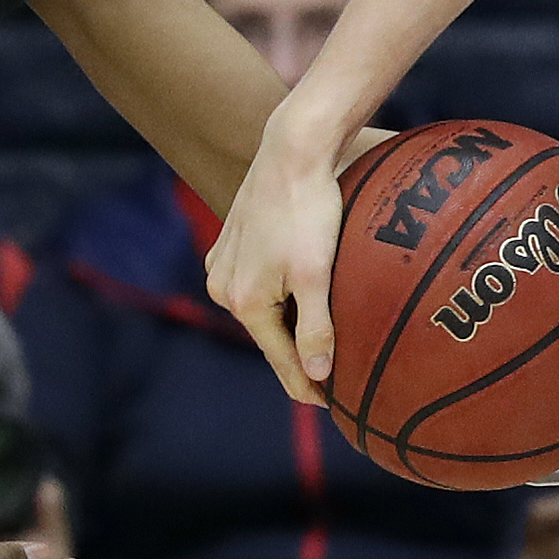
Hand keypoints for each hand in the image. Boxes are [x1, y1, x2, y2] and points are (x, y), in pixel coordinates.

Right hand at [207, 110, 354, 403]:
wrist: (292, 152)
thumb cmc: (308, 210)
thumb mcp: (317, 273)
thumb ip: (316, 328)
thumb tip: (318, 376)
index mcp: (245, 301)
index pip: (280, 359)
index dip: (307, 386)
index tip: (333, 406)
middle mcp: (224, 287)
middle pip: (270, 336)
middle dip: (298, 356)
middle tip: (334, 379)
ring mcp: (224, 265)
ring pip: (265, 309)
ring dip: (290, 325)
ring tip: (322, 343)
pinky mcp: (232, 244)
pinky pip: (259, 284)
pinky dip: (282, 296)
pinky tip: (304, 297)